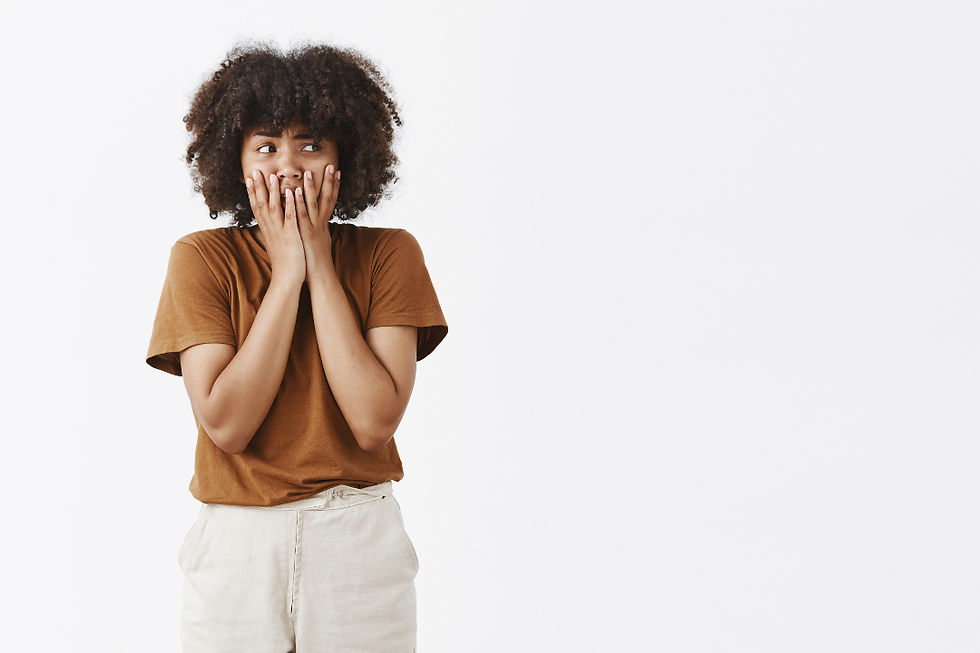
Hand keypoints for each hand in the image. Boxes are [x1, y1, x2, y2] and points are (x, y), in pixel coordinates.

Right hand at [245, 170, 306, 287]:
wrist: (287, 279)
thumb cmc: (284, 262)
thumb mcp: (276, 243)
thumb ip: (273, 232)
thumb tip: (270, 225)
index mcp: (267, 230)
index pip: (256, 207)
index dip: (252, 192)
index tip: (248, 178)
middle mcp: (270, 229)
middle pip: (261, 204)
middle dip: (258, 187)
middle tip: (254, 171)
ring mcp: (280, 232)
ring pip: (274, 208)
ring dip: (272, 192)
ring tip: (271, 176)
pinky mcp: (291, 237)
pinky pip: (290, 218)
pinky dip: (290, 205)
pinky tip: (291, 194)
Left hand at [292, 164, 340, 279]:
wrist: (319, 275)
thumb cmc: (317, 260)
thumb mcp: (320, 240)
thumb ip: (318, 229)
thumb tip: (318, 222)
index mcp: (324, 223)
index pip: (331, 200)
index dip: (335, 186)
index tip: (337, 172)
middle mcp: (321, 223)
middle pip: (327, 198)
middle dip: (330, 182)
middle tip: (332, 165)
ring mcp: (313, 227)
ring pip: (314, 204)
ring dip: (312, 187)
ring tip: (311, 171)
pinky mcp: (305, 232)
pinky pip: (302, 215)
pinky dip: (300, 202)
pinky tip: (297, 190)